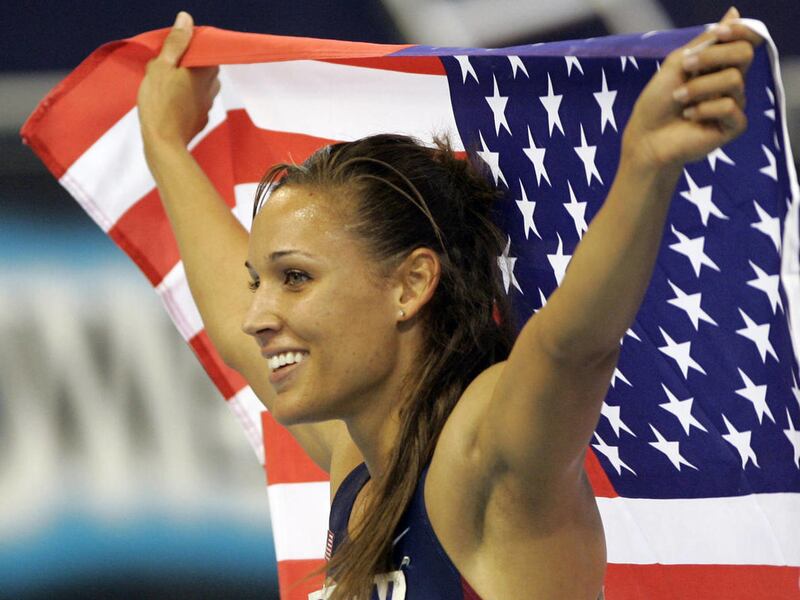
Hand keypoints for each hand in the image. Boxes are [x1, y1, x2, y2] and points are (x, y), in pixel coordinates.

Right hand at [137, 11, 219, 151]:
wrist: (164, 144)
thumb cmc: (160, 104)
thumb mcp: (162, 67)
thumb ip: (176, 43)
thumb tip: (186, 19)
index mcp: (205, 73)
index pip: (208, 51)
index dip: (191, 48)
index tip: (175, 50)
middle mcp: (211, 89)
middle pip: (206, 68)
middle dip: (190, 64)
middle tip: (168, 66)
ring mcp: (207, 106)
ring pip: (202, 86)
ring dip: (189, 82)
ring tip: (167, 83)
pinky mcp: (200, 121)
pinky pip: (196, 103)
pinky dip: (187, 99)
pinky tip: (172, 102)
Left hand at [622, 7, 761, 172]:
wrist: (646, 138)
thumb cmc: (657, 103)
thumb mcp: (677, 64)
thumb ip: (705, 42)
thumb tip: (733, 13)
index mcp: (719, 65)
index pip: (745, 41)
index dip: (739, 31)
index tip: (718, 33)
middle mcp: (730, 82)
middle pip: (744, 54)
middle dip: (713, 56)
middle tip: (685, 66)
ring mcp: (734, 104)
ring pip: (733, 80)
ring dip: (699, 87)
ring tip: (679, 99)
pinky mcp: (733, 126)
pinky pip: (730, 107)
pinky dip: (704, 109)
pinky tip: (689, 117)